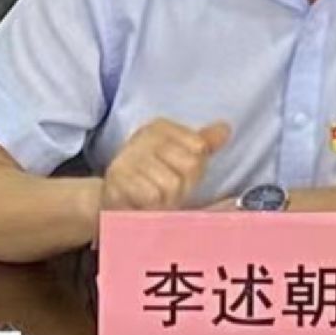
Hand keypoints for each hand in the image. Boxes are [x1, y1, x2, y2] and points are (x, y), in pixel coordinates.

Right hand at [101, 118, 230, 211]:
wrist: (109, 198)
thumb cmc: (150, 178)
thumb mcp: (178, 156)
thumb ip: (204, 143)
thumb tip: (226, 128)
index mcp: (161, 127)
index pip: (199, 148)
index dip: (194, 171)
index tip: (177, 174)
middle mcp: (144, 135)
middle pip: (190, 166)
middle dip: (182, 187)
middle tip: (165, 190)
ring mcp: (130, 156)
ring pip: (172, 185)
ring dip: (167, 201)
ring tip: (153, 199)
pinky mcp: (118, 179)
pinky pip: (152, 197)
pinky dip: (151, 207)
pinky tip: (141, 204)